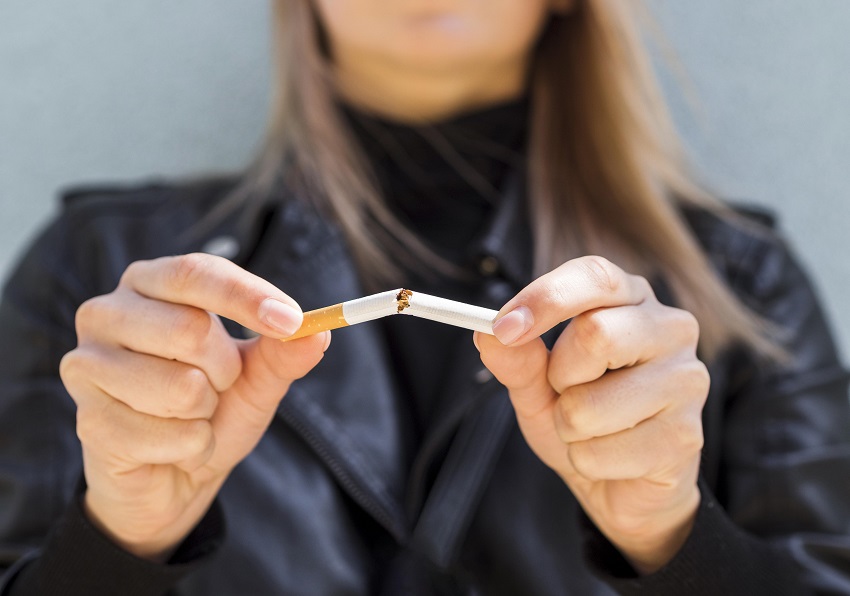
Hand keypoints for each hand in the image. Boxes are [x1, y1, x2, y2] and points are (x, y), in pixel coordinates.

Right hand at [60, 254, 328, 559]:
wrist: (171, 477)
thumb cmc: (211, 410)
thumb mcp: (256, 377)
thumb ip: (284, 351)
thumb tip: (319, 332)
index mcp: (148, 284)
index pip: (196, 272)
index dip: (247, 297)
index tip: (293, 321)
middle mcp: (106, 313)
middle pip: (190, 329)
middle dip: (226, 371)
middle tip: (218, 386)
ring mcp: (87, 365)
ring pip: (181, 387)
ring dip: (205, 413)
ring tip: (190, 416)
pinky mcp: (87, 418)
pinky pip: (166, 435)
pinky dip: (189, 447)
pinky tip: (171, 446)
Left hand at [476, 256, 708, 573]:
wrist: (621, 486)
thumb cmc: (582, 419)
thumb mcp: (537, 385)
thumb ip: (516, 359)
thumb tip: (486, 335)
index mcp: (631, 299)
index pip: (594, 277)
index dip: (546, 299)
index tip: (503, 328)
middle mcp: (670, 328)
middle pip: (597, 333)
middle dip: (559, 376)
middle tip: (563, 392)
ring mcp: (686, 380)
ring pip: (590, 404)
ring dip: (568, 427)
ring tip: (590, 429)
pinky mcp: (688, 434)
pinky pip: (603, 452)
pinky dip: (586, 460)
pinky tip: (612, 456)